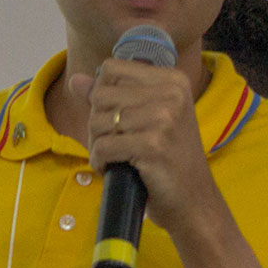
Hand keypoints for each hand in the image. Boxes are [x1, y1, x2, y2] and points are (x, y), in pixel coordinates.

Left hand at [70, 60, 218, 228]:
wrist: (193, 198)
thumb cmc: (167, 157)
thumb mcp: (145, 118)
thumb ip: (110, 95)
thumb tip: (75, 79)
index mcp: (172, 79)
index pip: (111, 69)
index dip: (101, 95)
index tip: (116, 118)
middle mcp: (171, 93)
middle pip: (101, 96)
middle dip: (97, 123)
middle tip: (112, 143)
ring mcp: (164, 118)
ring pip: (98, 121)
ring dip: (97, 144)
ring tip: (115, 157)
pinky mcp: (153, 145)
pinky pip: (103, 146)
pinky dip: (100, 161)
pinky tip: (113, 168)